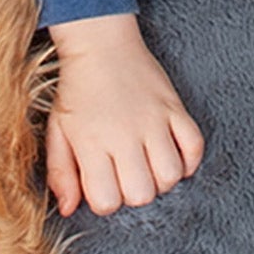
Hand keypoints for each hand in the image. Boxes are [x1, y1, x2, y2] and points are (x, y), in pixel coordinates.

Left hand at [43, 12, 204, 217]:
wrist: (100, 44)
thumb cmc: (76, 90)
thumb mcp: (58, 131)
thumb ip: (60, 173)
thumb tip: (67, 210)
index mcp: (91, 142)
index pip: (106, 201)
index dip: (104, 200)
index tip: (102, 184)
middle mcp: (124, 134)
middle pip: (142, 194)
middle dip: (133, 193)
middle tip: (125, 174)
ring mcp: (153, 120)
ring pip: (171, 175)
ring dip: (161, 179)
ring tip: (149, 166)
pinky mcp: (174, 107)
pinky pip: (195, 146)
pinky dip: (189, 160)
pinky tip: (173, 156)